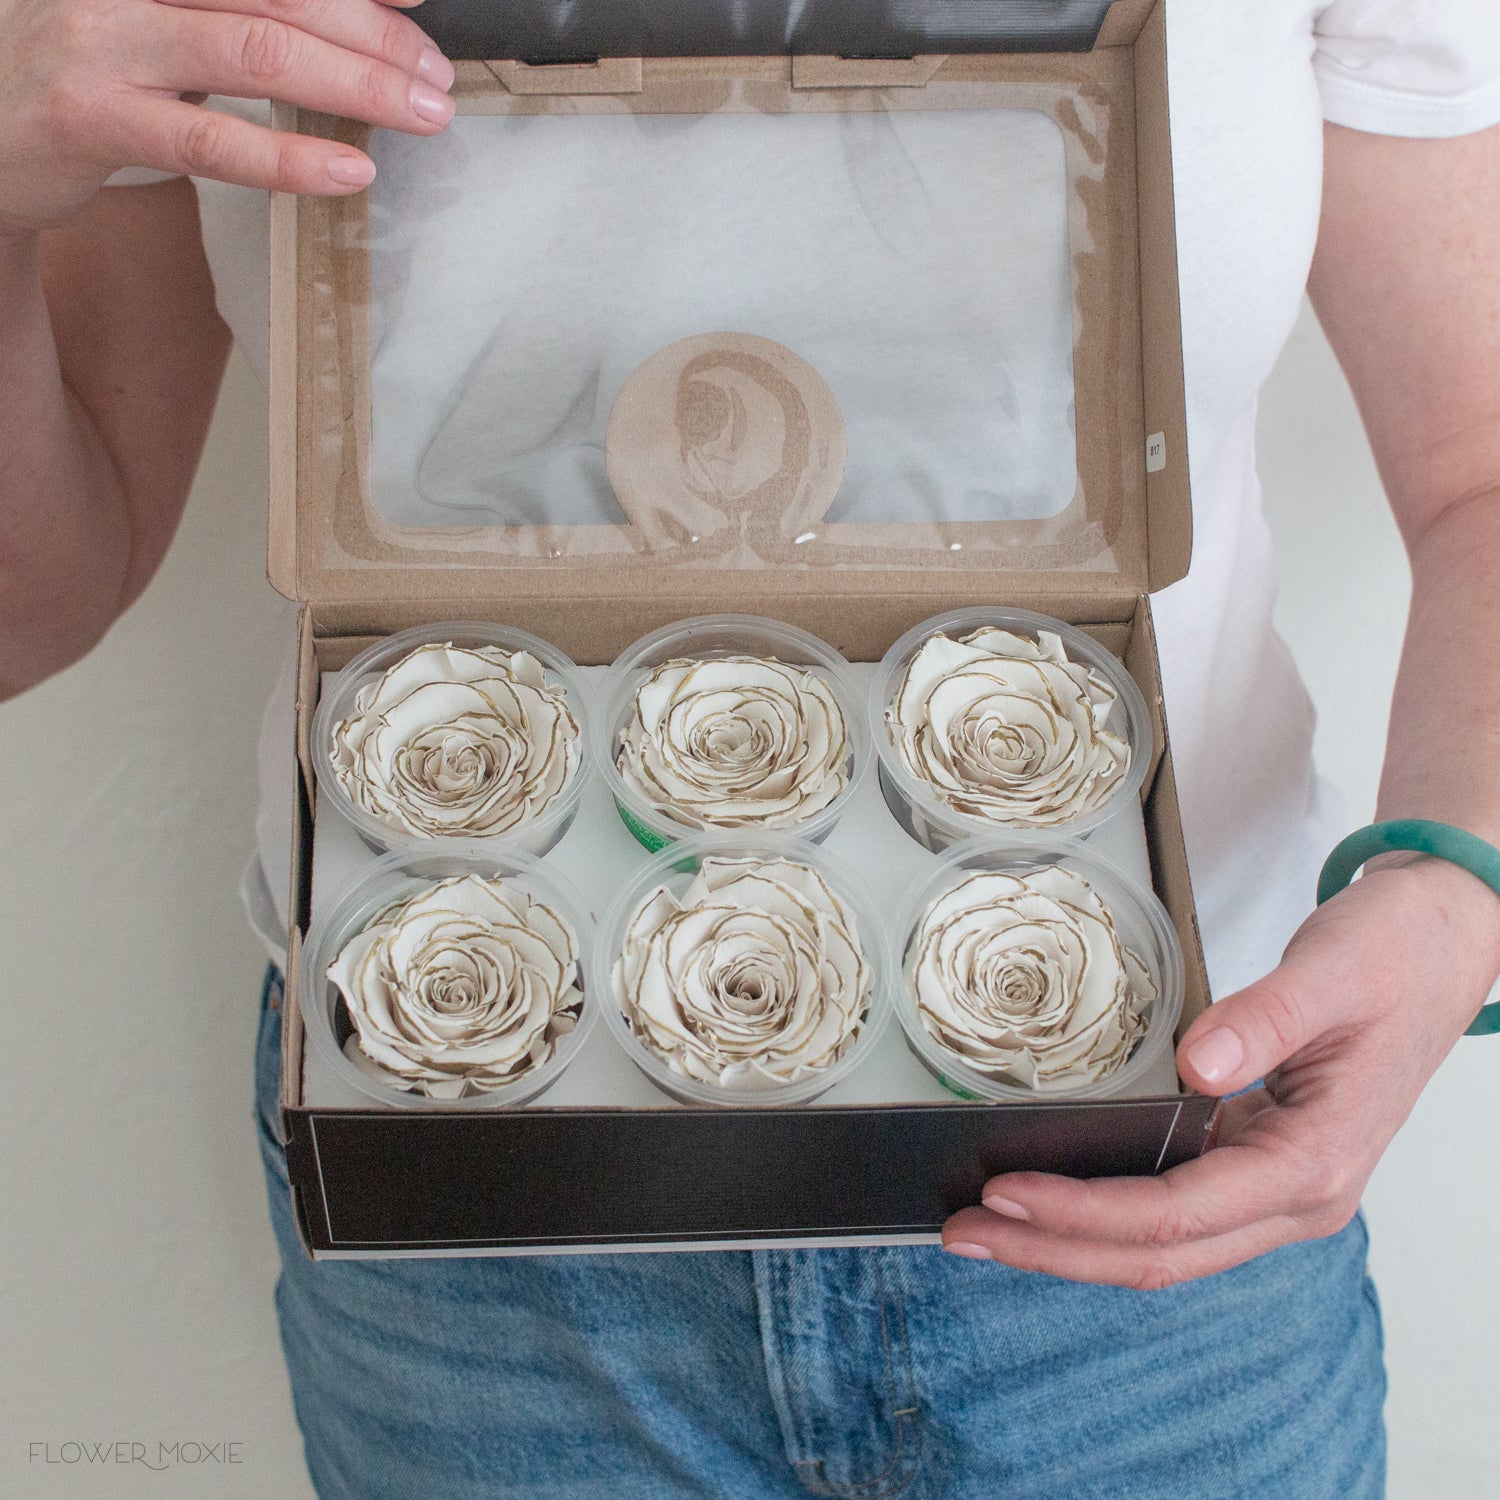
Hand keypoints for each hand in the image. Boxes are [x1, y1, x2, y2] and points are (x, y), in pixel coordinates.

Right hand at [0, 0, 454, 231]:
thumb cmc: (80, 64)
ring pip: (254, 52)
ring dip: (354, 84)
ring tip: (420, 114)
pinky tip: (351, 169)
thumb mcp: (149, 13)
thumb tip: (338, 20)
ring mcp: (100, 38)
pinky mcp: (91, 117)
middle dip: (371, 32)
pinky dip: (289, 157)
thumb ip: (229, 8)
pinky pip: (209, 140)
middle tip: (435, 74)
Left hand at [942, 857, 1499, 1287]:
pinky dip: (1106, 1215)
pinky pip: (1174, 1212)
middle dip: (1056, 1250)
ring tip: (987, 1227)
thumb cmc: (1393, 958)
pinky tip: (1053, 1200)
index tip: (1008, 1192)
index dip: (1087, 1211)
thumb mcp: (1331, 974)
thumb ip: (1262, 1021)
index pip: (1180, 1213)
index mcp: (1315, 1162)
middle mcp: (1297, 1195)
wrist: (1438, 945)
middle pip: (1162, 1254)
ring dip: (1073, 1242)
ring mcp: (1277, 1186)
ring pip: (1165, 1246)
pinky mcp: (1257, 1162)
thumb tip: (1195, 1067)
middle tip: (964, 1233)